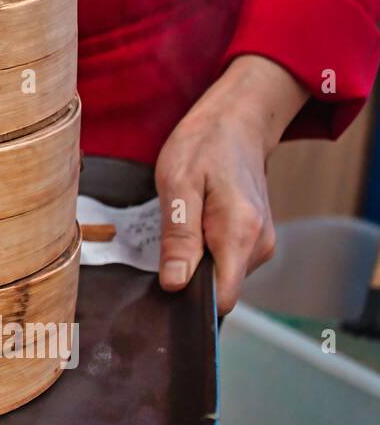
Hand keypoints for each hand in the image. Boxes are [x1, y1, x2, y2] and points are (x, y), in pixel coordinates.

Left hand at [155, 55, 308, 312]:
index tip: (164, 287)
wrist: (236, 123)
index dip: (192, 302)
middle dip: (188, 278)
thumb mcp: (178, 185)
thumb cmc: (204, 146)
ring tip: (179, 225)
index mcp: (240, 234)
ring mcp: (261, 244)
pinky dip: (205, 253)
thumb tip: (175, 285)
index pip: (223, 299)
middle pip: (219, 289)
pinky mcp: (255, 240)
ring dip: (195, 262)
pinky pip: (226, 262)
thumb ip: (179, 238)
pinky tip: (192, 227)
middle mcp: (259, 245)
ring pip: (221, 276)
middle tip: (163, 241)